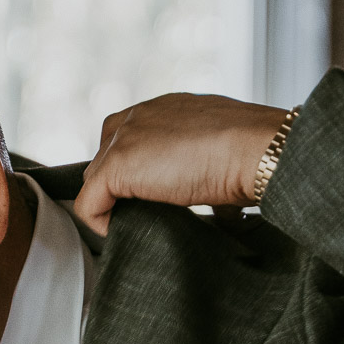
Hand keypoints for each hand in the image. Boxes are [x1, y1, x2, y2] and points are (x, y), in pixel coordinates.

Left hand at [73, 93, 288, 236]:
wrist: (255, 149)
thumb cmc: (251, 154)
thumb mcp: (223, 153)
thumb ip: (204, 163)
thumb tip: (218, 200)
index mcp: (165, 109)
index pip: (128, 137)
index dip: (134, 169)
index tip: (153, 196)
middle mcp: (139, 116)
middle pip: (105, 157)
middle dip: (119, 187)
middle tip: (146, 214)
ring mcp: (125, 139)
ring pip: (95, 180)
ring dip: (112, 204)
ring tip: (139, 224)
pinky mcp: (117, 166)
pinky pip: (88, 204)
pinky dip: (100, 224)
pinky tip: (125, 234)